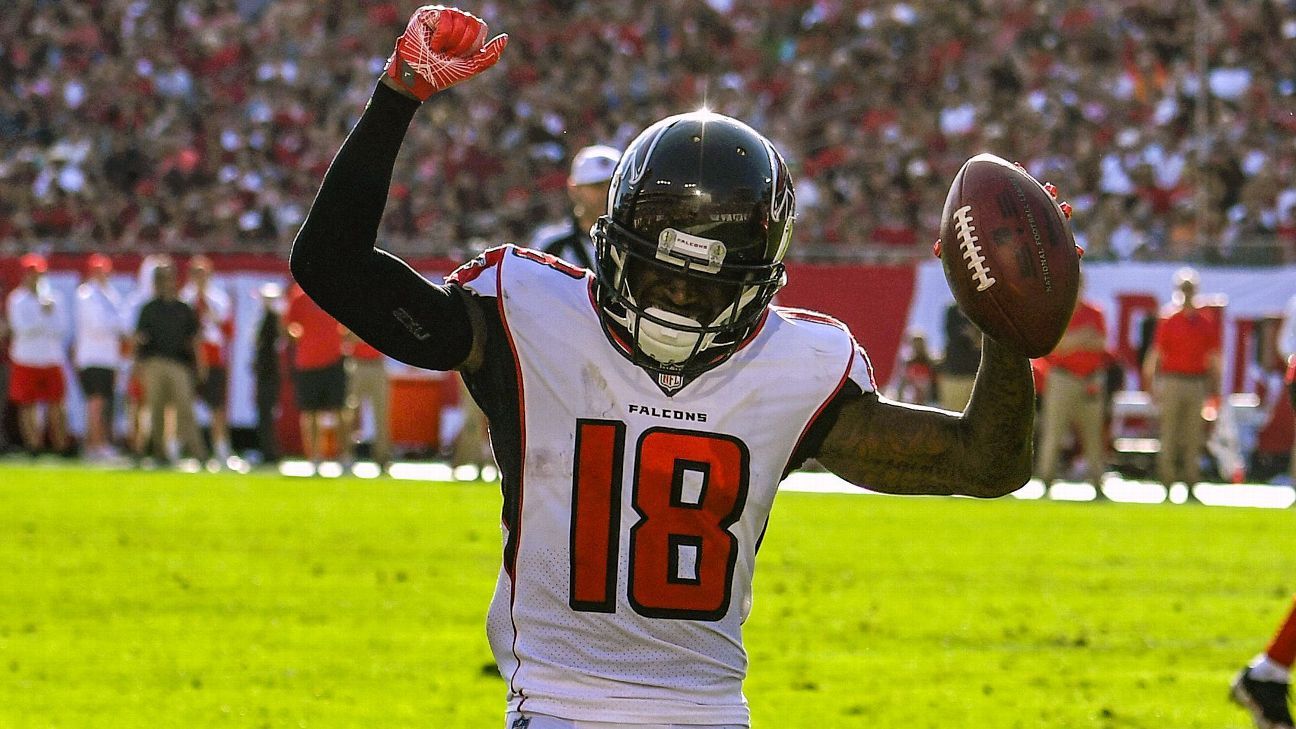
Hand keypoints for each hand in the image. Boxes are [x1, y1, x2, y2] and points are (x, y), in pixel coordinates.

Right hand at [385, 6, 507, 100]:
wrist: (420, 80)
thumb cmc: (442, 74)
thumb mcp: (470, 67)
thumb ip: (490, 55)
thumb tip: (505, 37)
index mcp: (465, 31)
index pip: (480, 27)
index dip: (471, 45)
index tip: (458, 57)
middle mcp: (454, 20)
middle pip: (472, 23)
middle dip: (462, 45)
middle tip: (447, 54)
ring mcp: (440, 15)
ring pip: (460, 19)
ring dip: (450, 42)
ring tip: (438, 50)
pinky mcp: (427, 13)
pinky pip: (445, 16)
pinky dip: (441, 36)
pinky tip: (432, 43)